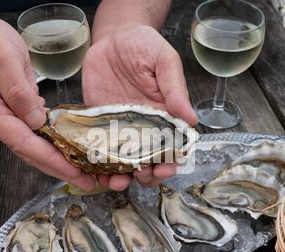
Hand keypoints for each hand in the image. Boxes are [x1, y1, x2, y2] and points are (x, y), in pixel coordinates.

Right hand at [0, 13, 94, 189]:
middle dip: (59, 168)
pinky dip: (54, 143)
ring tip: (84, 171)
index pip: (24, 143)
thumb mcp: (3, 59)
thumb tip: (37, 121)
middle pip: (30, 152)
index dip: (51, 160)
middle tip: (87, 182)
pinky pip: (36, 133)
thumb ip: (18, 91)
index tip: (74, 172)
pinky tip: (71, 149)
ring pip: (34, 146)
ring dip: (58, 160)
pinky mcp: (15, 111)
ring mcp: (5, 117)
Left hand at [82, 25, 196, 190]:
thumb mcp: (163, 61)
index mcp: (164, 116)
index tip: (165, 167)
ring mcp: (119, 128)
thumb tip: (191, 119)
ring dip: (121, 176)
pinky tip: (93, 171)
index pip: (171, 146)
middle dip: (147, 175)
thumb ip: (175, 89)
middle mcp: (143, 127)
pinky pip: (97, 148)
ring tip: (116, 181)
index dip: (171, 161)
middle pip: (148, 161)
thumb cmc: (143, 45)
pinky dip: (96, 164)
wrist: (113, 38)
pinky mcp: (98, 124)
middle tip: (142, 176)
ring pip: (122, 161)